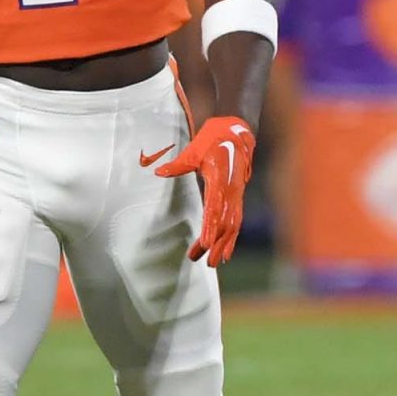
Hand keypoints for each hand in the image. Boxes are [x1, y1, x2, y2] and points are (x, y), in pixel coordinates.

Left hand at [144, 116, 255, 266]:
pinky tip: (225, 252)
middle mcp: (232, 191)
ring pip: (232, 225)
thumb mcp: (194, 149)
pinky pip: (235, 221)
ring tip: (213, 263)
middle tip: (205, 261)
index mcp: (220, 180)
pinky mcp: (237, 198)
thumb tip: (159, 172)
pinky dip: (231, 238)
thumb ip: (178, 164)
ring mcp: (237, 195)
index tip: (204, 243)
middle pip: (225, 222)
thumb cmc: (214, 140)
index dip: (210, 227)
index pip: (214, 208)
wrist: (237, 133)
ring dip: (223, 245)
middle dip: (216, 243)